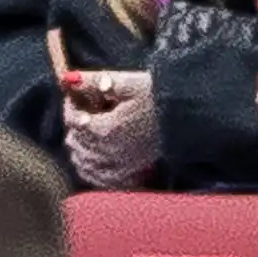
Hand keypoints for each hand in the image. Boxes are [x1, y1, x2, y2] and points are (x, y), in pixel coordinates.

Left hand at [63, 69, 158, 188]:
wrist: (190, 117)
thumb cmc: (162, 96)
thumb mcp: (130, 82)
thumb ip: (95, 80)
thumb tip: (67, 79)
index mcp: (104, 129)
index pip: (72, 119)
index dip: (70, 104)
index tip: (76, 94)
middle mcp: (107, 152)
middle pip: (74, 142)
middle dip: (75, 125)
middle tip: (85, 109)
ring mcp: (118, 165)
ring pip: (82, 163)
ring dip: (80, 147)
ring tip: (88, 132)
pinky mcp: (130, 173)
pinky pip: (99, 178)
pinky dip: (91, 170)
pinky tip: (94, 159)